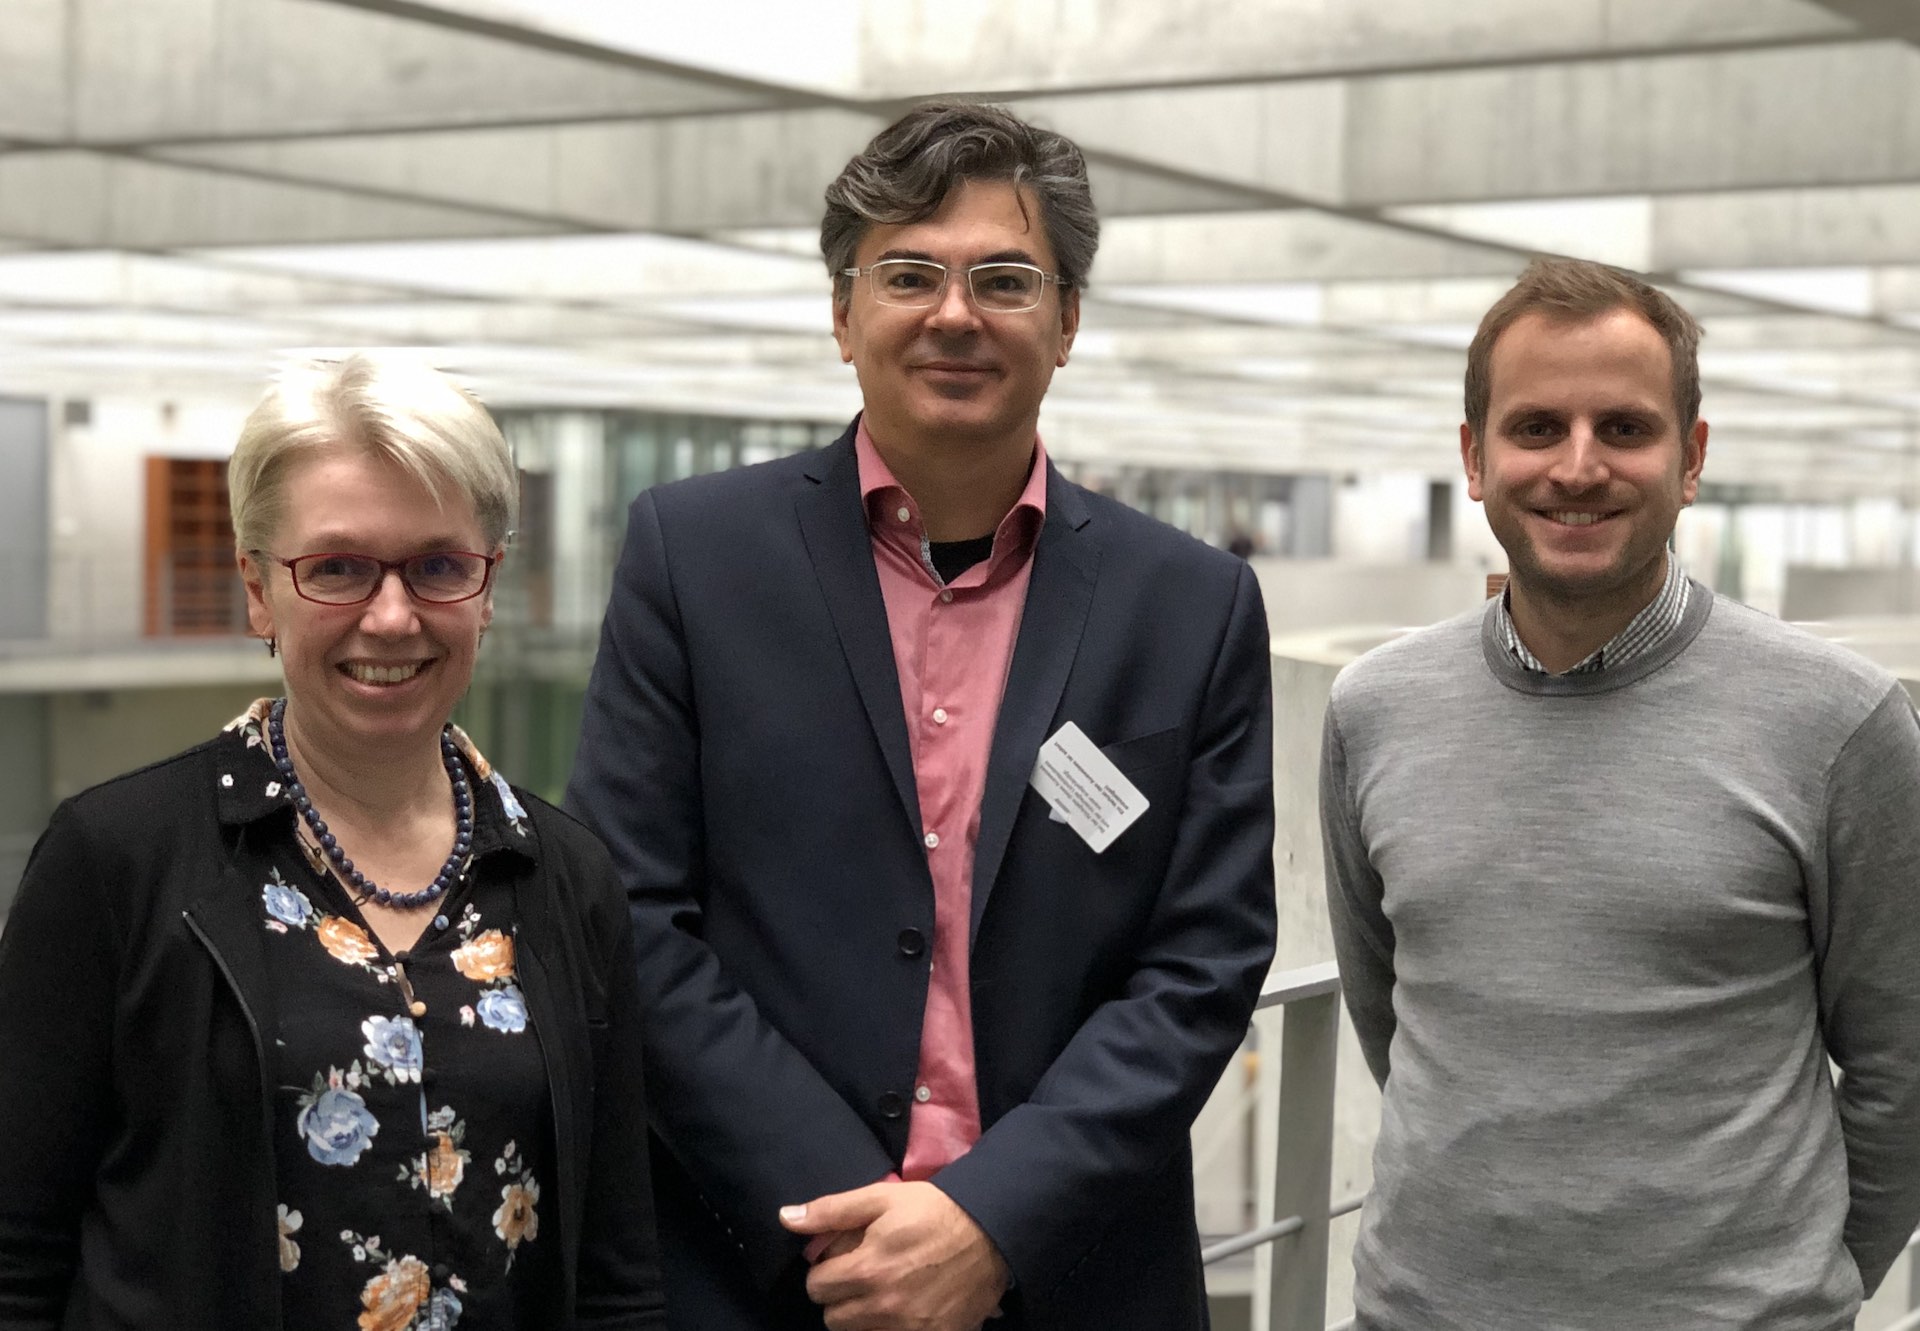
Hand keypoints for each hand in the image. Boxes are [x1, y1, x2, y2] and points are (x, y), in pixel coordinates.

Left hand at [781, 1181, 1010, 1330]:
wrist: (991, 1232)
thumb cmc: (933, 1211)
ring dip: (864, 1317)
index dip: (826, 1271)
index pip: (816, 1287)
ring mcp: (908, 1329)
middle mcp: (882, 1306)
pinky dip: (890, 1329)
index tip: (843, 1261)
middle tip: (864, 1276)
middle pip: (833, 1318)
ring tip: (885, 1292)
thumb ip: (831, 1211)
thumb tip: (785, 1218)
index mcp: (866, 1269)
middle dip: (842, 1296)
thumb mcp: (881, 1198)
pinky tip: (905, 1309)